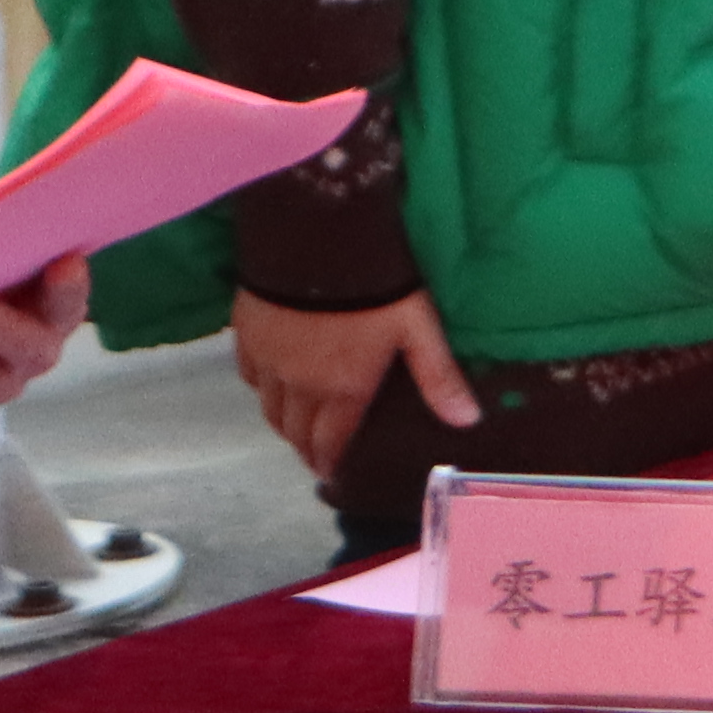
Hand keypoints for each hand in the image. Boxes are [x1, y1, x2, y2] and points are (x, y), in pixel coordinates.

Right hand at [233, 288, 482, 481]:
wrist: (317, 239)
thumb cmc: (377, 286)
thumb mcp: (418, 329)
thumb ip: (438, 377)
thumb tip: (467, 421)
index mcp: (341, 388)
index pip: (329, 441)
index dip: (329, 462)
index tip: (330, 473)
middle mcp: (298, 384)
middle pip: (293, 430)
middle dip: (304, 447)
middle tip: (314, 453)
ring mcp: (267, 359)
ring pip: (267, 406)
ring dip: (282, 421)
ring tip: (295, 425)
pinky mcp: (245, 333)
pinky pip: (249, 374)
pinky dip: (261, 386)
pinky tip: (271, 381)